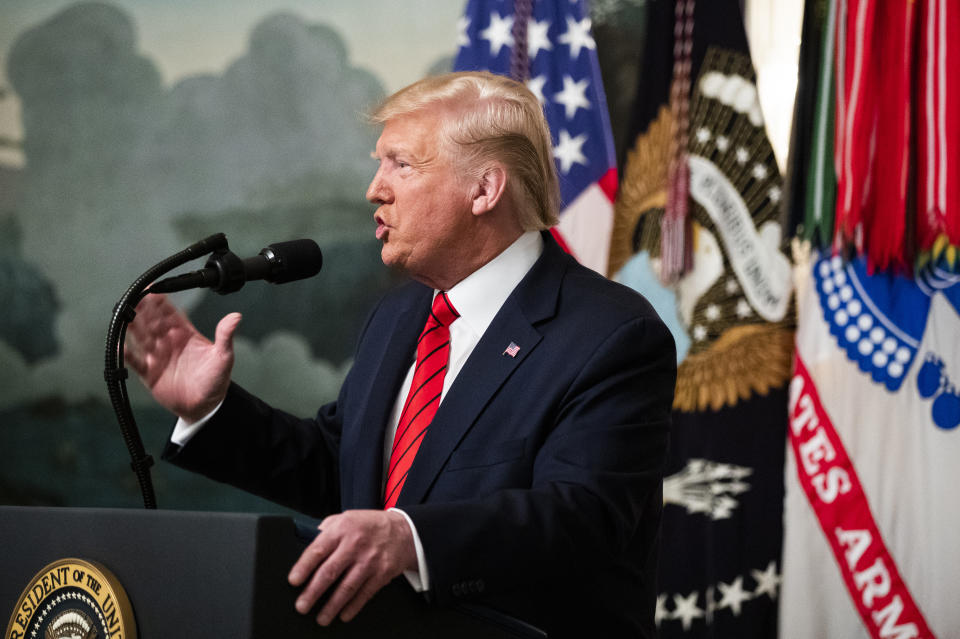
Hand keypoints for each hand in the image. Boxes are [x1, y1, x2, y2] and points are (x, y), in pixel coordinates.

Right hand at [125, 294, 240, 421]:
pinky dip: (127, 354)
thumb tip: (236, 316)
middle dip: (143, 309)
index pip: (170, 314)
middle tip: (134, 296)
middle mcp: (168, 342)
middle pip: (152, 322)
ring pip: (141, 337)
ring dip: (132, 326)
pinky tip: (120, 345)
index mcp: (185, 334)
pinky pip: (136, 362)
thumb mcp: (223, 356)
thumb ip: (225, 336)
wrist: (205, 406)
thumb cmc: (215, 380)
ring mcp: (157, 356)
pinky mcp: (149, 373)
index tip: (153, 289)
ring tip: (124, 315)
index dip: (161, 302)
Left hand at [288, 509, 417, 624]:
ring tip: (321, 618)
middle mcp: (355, 545)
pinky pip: (365, 594)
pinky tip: (344, 615)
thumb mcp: (348, 517)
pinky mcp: (382, 573)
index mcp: (343, 529)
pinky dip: (353, 607)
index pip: (318, 550)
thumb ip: (328, 528)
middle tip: (302, 606)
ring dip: (332, 606)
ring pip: (347, 587)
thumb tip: (309, 541)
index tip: (294, 581)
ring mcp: (370, 560)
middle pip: (330, 572)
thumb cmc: (371, 525)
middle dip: (313, 592)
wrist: (405, 531)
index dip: (304, 567)